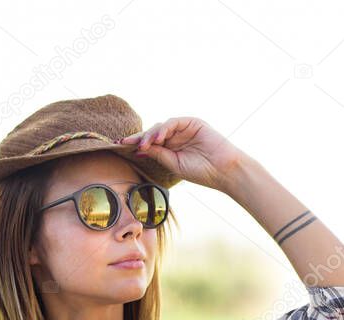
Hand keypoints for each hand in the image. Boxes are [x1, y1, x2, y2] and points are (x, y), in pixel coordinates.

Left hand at [115, 117, 246, 191]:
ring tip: (143, 145)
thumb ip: (158, 154)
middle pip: (152, 133)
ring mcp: (184, 129)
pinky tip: (158, 138)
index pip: (150, 143)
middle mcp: (176, 137)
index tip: (120, 147)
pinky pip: (173, 122)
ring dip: (150, 135)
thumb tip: (139, 148)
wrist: (223, 171)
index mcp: (172, 148)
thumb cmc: (202, 172)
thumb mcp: (174, 164)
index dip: (135, 144)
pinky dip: (163, 129)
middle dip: (138, 138)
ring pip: (160, 127)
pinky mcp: (192, 122)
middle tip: (124, 143)